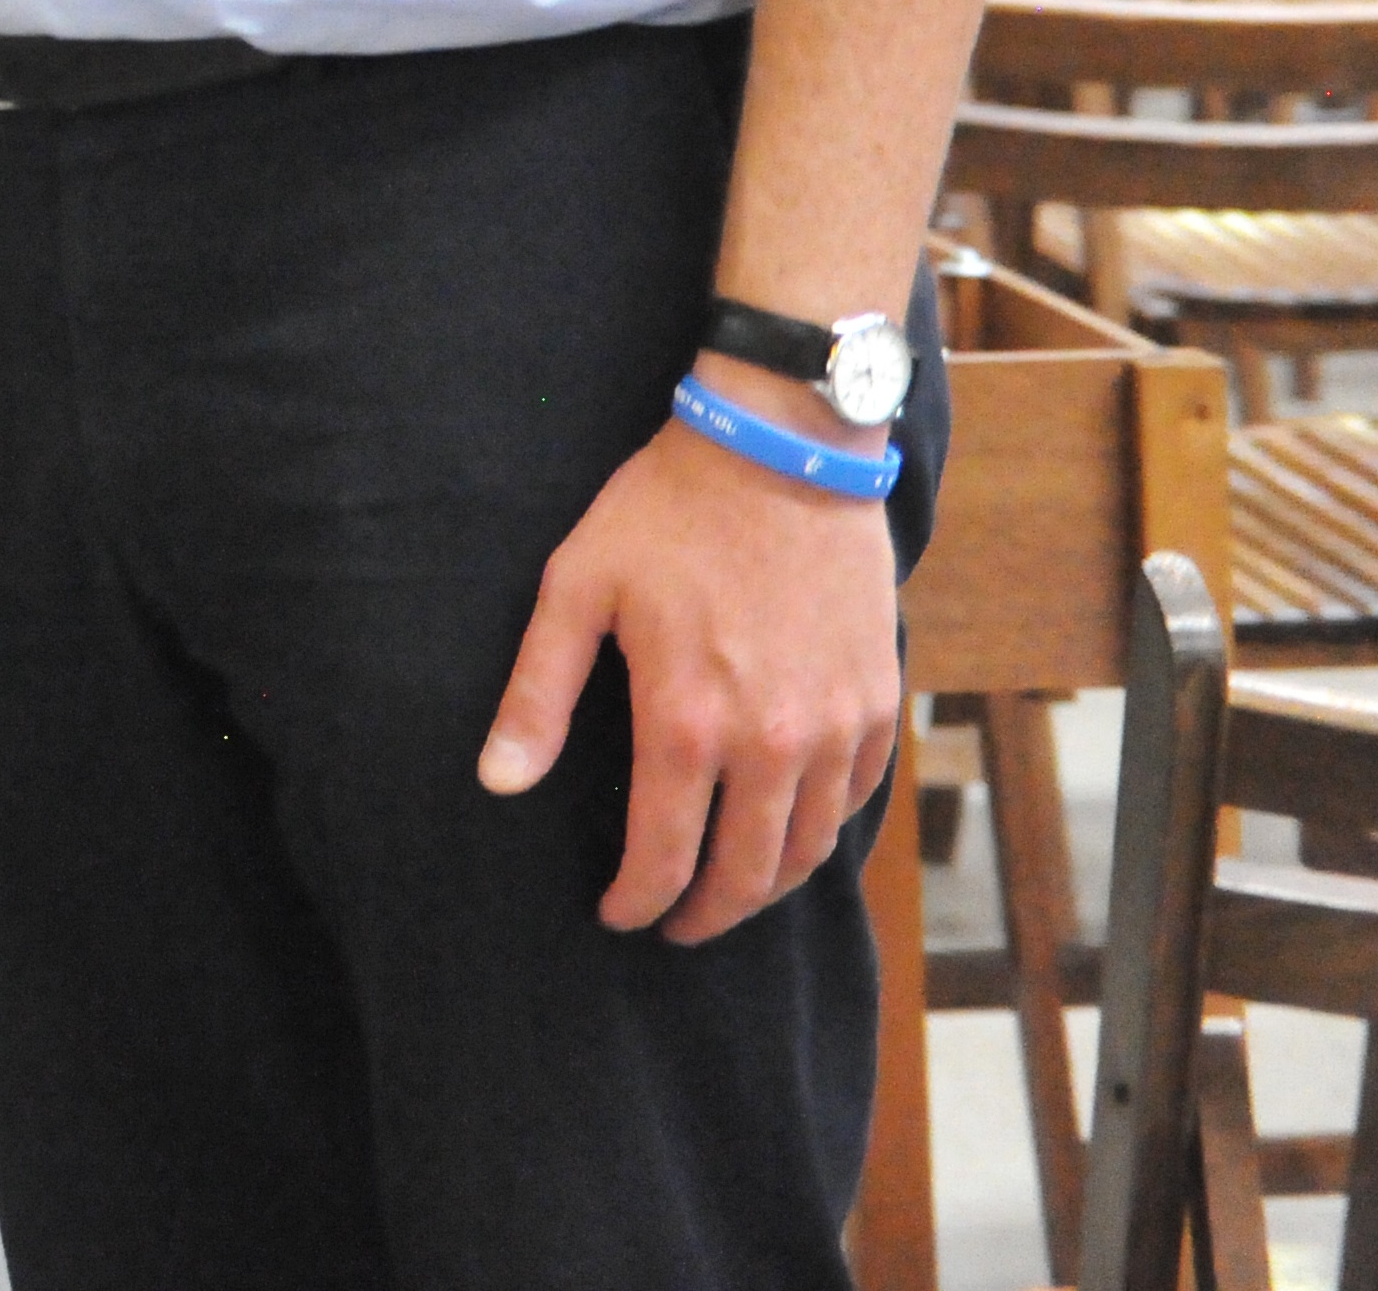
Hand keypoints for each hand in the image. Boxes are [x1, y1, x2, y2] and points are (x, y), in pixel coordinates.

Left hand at [477, 366, 904, 942]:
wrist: (782, 451)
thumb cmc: (665, 513)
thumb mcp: (576, 589)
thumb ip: (538, 695)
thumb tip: (499, 780)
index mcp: (688, 722)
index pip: (665, 855)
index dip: (639, 901)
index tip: (619, 916)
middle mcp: (772, 741)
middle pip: (746, 874)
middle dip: (707, 915)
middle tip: (675, 927)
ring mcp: (836, 726)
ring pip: (809, 849)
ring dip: (767, 886)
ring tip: (728, 893)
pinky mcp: (878, 702)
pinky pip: (854, 800)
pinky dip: (820, 833)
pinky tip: (786, 832)